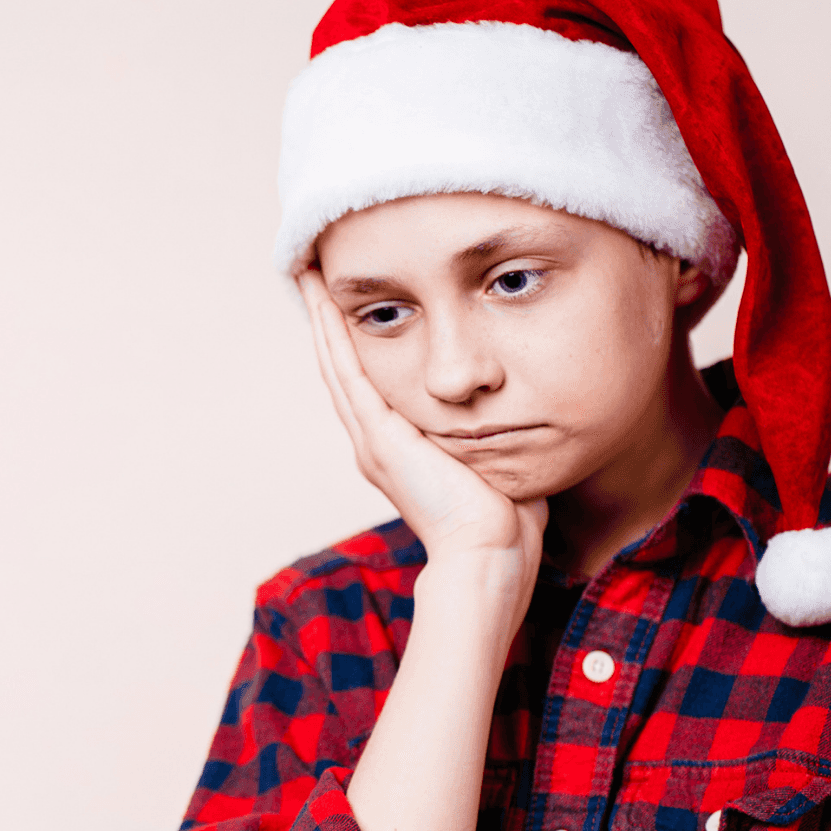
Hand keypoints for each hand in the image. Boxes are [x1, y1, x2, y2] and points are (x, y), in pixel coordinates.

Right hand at [296, 269, 546, 599]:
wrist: (489, 556)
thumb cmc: (504, 522)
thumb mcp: (497, 461)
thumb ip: (496, 433)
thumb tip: (522, 409)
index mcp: (401, 450)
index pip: (372, 383)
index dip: (359, 341)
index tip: (354, 301)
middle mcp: (377, 443)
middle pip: (343, 368)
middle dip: (329, 320)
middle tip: (314, 274)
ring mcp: (373, 441)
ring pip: (337, 364)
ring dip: (321, 318)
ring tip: (308, 274)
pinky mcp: (379, 439)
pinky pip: (349, 374)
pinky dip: (332, 336)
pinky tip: (322, 301)